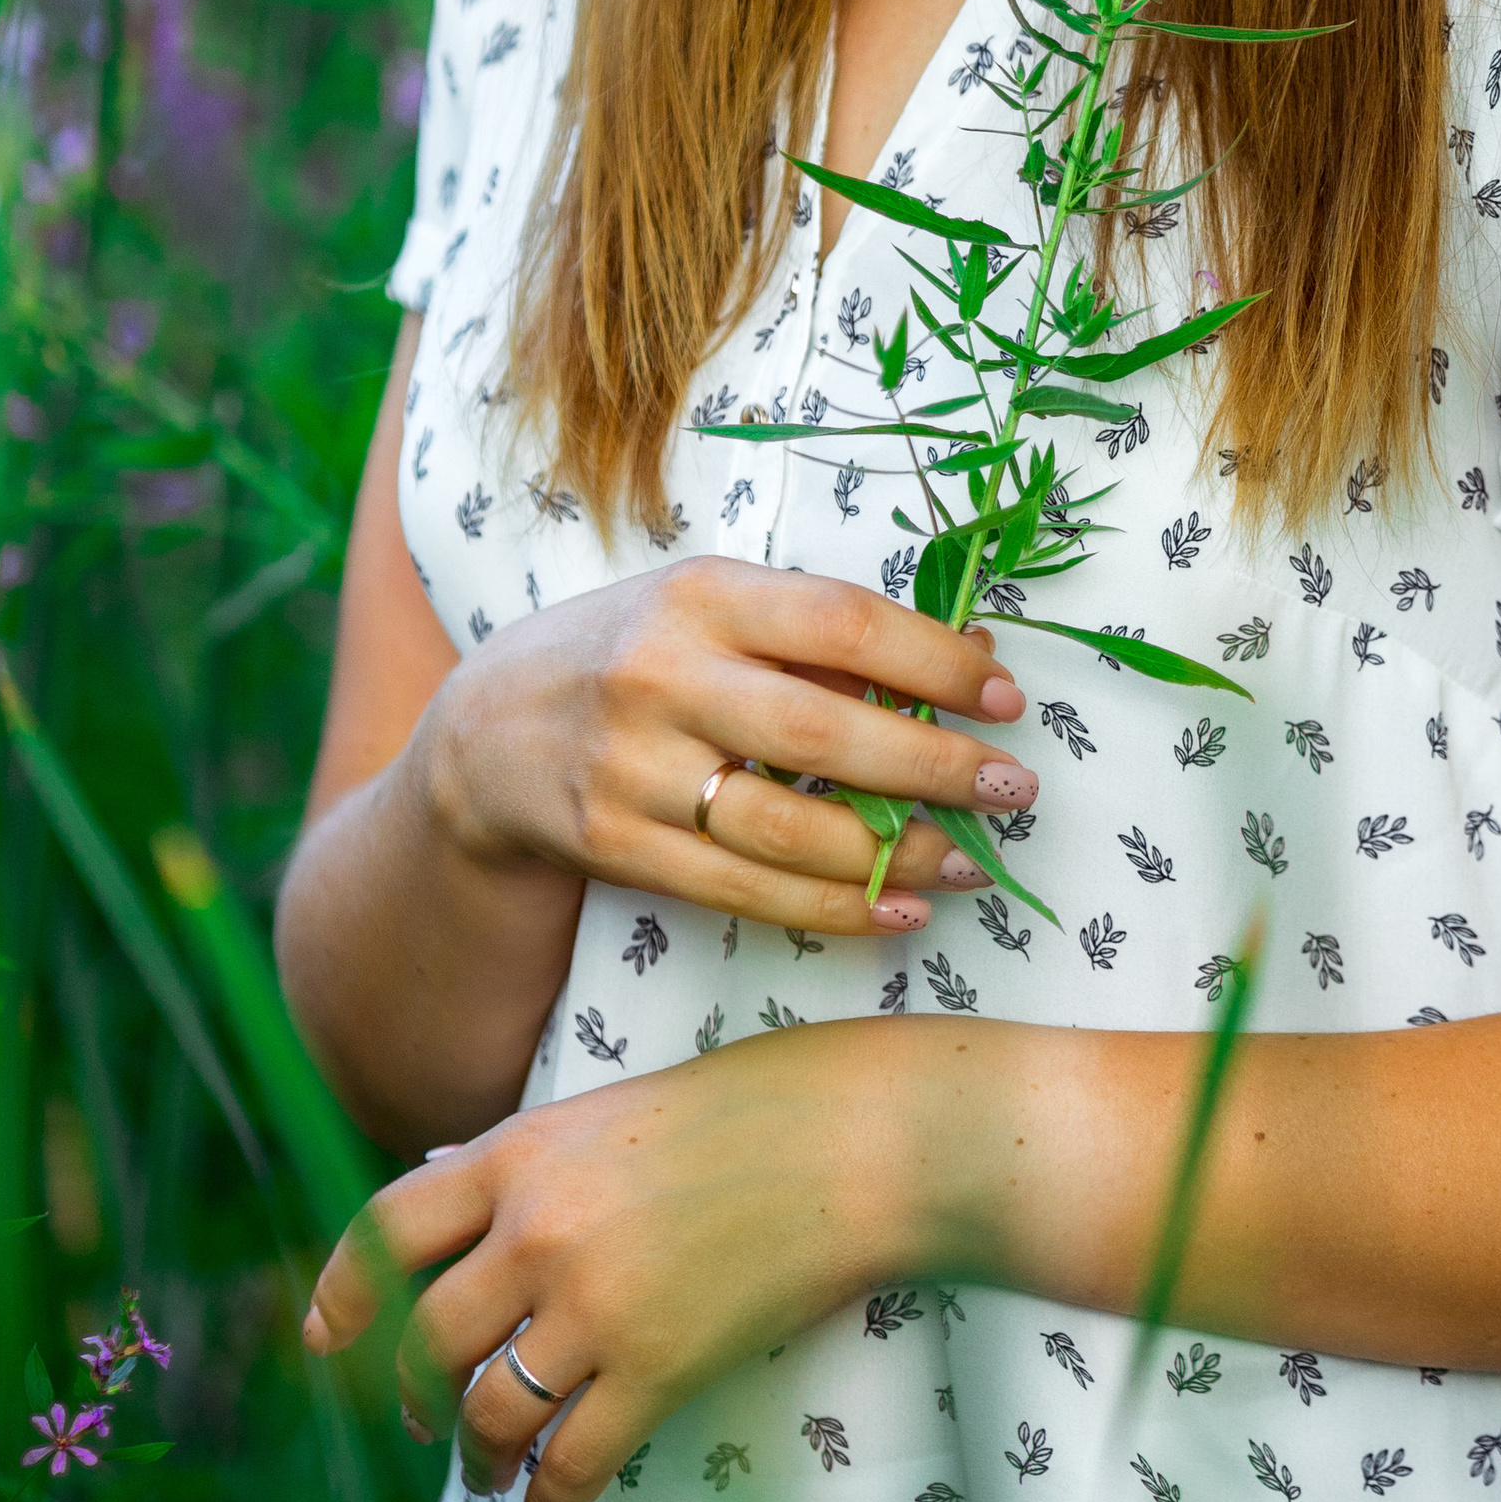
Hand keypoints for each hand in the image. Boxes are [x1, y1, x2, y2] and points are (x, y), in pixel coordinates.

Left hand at [301, 1023, 946, 1501]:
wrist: (861, 1139)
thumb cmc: (755, 1107)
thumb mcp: (616, 1110)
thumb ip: (533, 1160)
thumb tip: (446, 1193)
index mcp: (521, 1150)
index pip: (389, 1227)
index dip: (346, 1289)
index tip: (330, 1336)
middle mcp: (537, 1228)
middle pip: (431, 1340)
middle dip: (418, 1400)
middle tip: (428, 1426)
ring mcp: (594, 1302)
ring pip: (489, 1411)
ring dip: (477, 1460)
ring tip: (491, 1476)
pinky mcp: (657, 1367)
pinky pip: (572, 1460)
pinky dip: (551, 1497)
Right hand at [415, 555, 1037, 942]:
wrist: (487, 732)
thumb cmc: (635, 655)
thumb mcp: (712, 611)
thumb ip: (825, 635)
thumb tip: (976, 655)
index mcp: (700, 594)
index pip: (841, 621)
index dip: (935, 662)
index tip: (1006, 696)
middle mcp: (661, 675)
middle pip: (822, 730)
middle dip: (934, 766)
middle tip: (1014, 789)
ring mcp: (632, 767)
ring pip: (787, 825)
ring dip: (895, 852)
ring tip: (973, 861)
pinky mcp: (615, 844)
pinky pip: (745, 887)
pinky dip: (833, 907)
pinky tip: (899, 906)